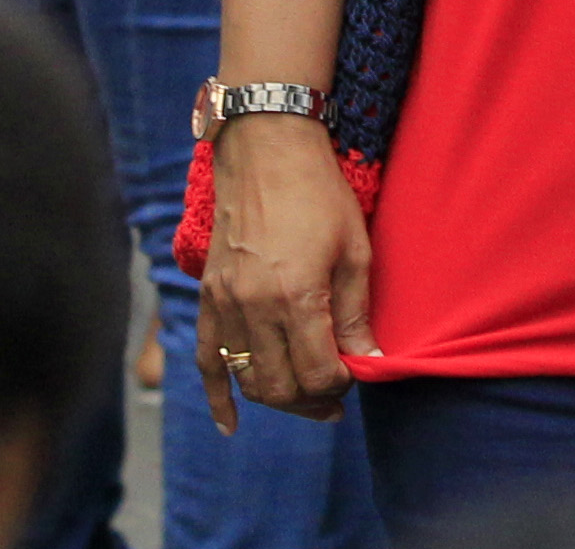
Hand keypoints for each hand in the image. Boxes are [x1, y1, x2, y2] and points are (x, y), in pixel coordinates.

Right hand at [192, 117, 370, 430]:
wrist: (266, 149)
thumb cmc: (318, 194)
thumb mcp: (353, 250)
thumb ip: (355, 313)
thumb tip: (368, 361)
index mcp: (296, 296)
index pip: (317, 373)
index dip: (341, 385)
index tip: (355, 374)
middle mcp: (254, 306)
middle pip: (280, 387)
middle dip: (311, 399)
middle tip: (334, 394)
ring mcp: (225, 303)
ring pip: (248, 380)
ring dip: (278, 398)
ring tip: (304, 396)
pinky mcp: (208, 296)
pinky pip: (206, 360)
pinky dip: (217, 396)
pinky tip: (231, 424)